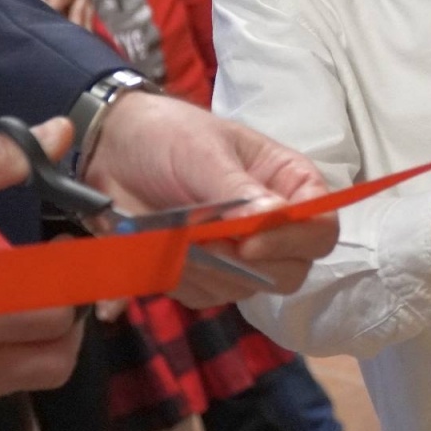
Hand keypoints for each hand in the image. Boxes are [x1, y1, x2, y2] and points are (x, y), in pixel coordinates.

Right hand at [0, 118, 85, 406]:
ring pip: (27, 379)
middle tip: (59, 277)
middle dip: (71, 316)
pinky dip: (6, 359)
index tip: (72, 248)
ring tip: (29, 295)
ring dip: (43, 342)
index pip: (61, 311)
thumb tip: (59, 132)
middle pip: (58, 359)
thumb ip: (2, 158)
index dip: (79, 278)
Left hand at [84, 92, 337, 304]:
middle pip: (292, 270)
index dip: (294, 241)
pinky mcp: (204, 272)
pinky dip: (180, 279)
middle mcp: (273, 224)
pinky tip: (157, 251)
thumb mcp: (204, 153)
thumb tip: (272, 217)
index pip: (321, 228)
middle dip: (247, 266)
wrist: (108, 149)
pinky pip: (204, 295)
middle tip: (205, 246)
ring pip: (246, 288)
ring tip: (171, 237)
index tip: (248, 242)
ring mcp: (239, 253)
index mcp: (289, 183)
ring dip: (206, 271)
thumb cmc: (168, 135)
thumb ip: (237, 189)